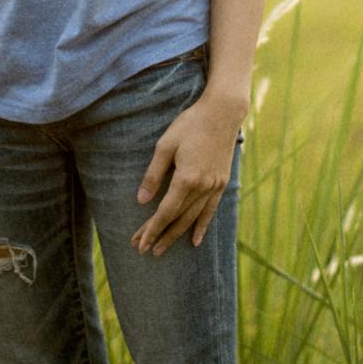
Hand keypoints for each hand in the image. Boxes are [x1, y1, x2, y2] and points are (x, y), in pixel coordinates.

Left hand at [131, 95, 244, 255]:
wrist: (222, 113)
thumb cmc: (190, 125)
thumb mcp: (165, 145)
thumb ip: (153, 174)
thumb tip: (141, 200)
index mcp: (186, 178)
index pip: (165, 211)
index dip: (151, 229)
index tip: (140, 242)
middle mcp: (202, 187)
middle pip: (177, 218)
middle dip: (159, 236)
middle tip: (143, 251)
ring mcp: (214, 186)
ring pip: (192, 218)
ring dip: (176, 235)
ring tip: (162, 250)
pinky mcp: (221, 183)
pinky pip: (210, 211)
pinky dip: (202, 227)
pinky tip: (195, 241)